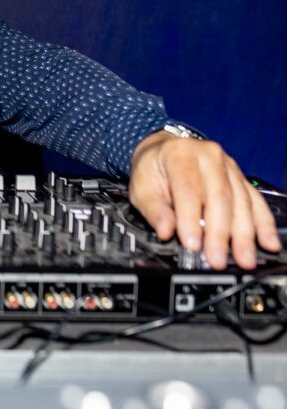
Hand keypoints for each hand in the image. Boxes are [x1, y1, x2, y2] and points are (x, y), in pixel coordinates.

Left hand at [129, 130, 280, 269]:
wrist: (164, 150)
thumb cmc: (152, 168)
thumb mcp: (141, 187)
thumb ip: (154, 210)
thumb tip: (165, 232)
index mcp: (180, 154)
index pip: (188, 191)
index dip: (191, 220)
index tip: (192, 244)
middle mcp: (208, 156)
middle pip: (219, 197)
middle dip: (219, 233)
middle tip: (217, 259)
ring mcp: (228, 166)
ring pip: (241, 202)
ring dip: (244, 234)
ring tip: (243, 258)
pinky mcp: (240, 178)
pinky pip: (255, 201)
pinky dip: (262, 223)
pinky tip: (267, 241)